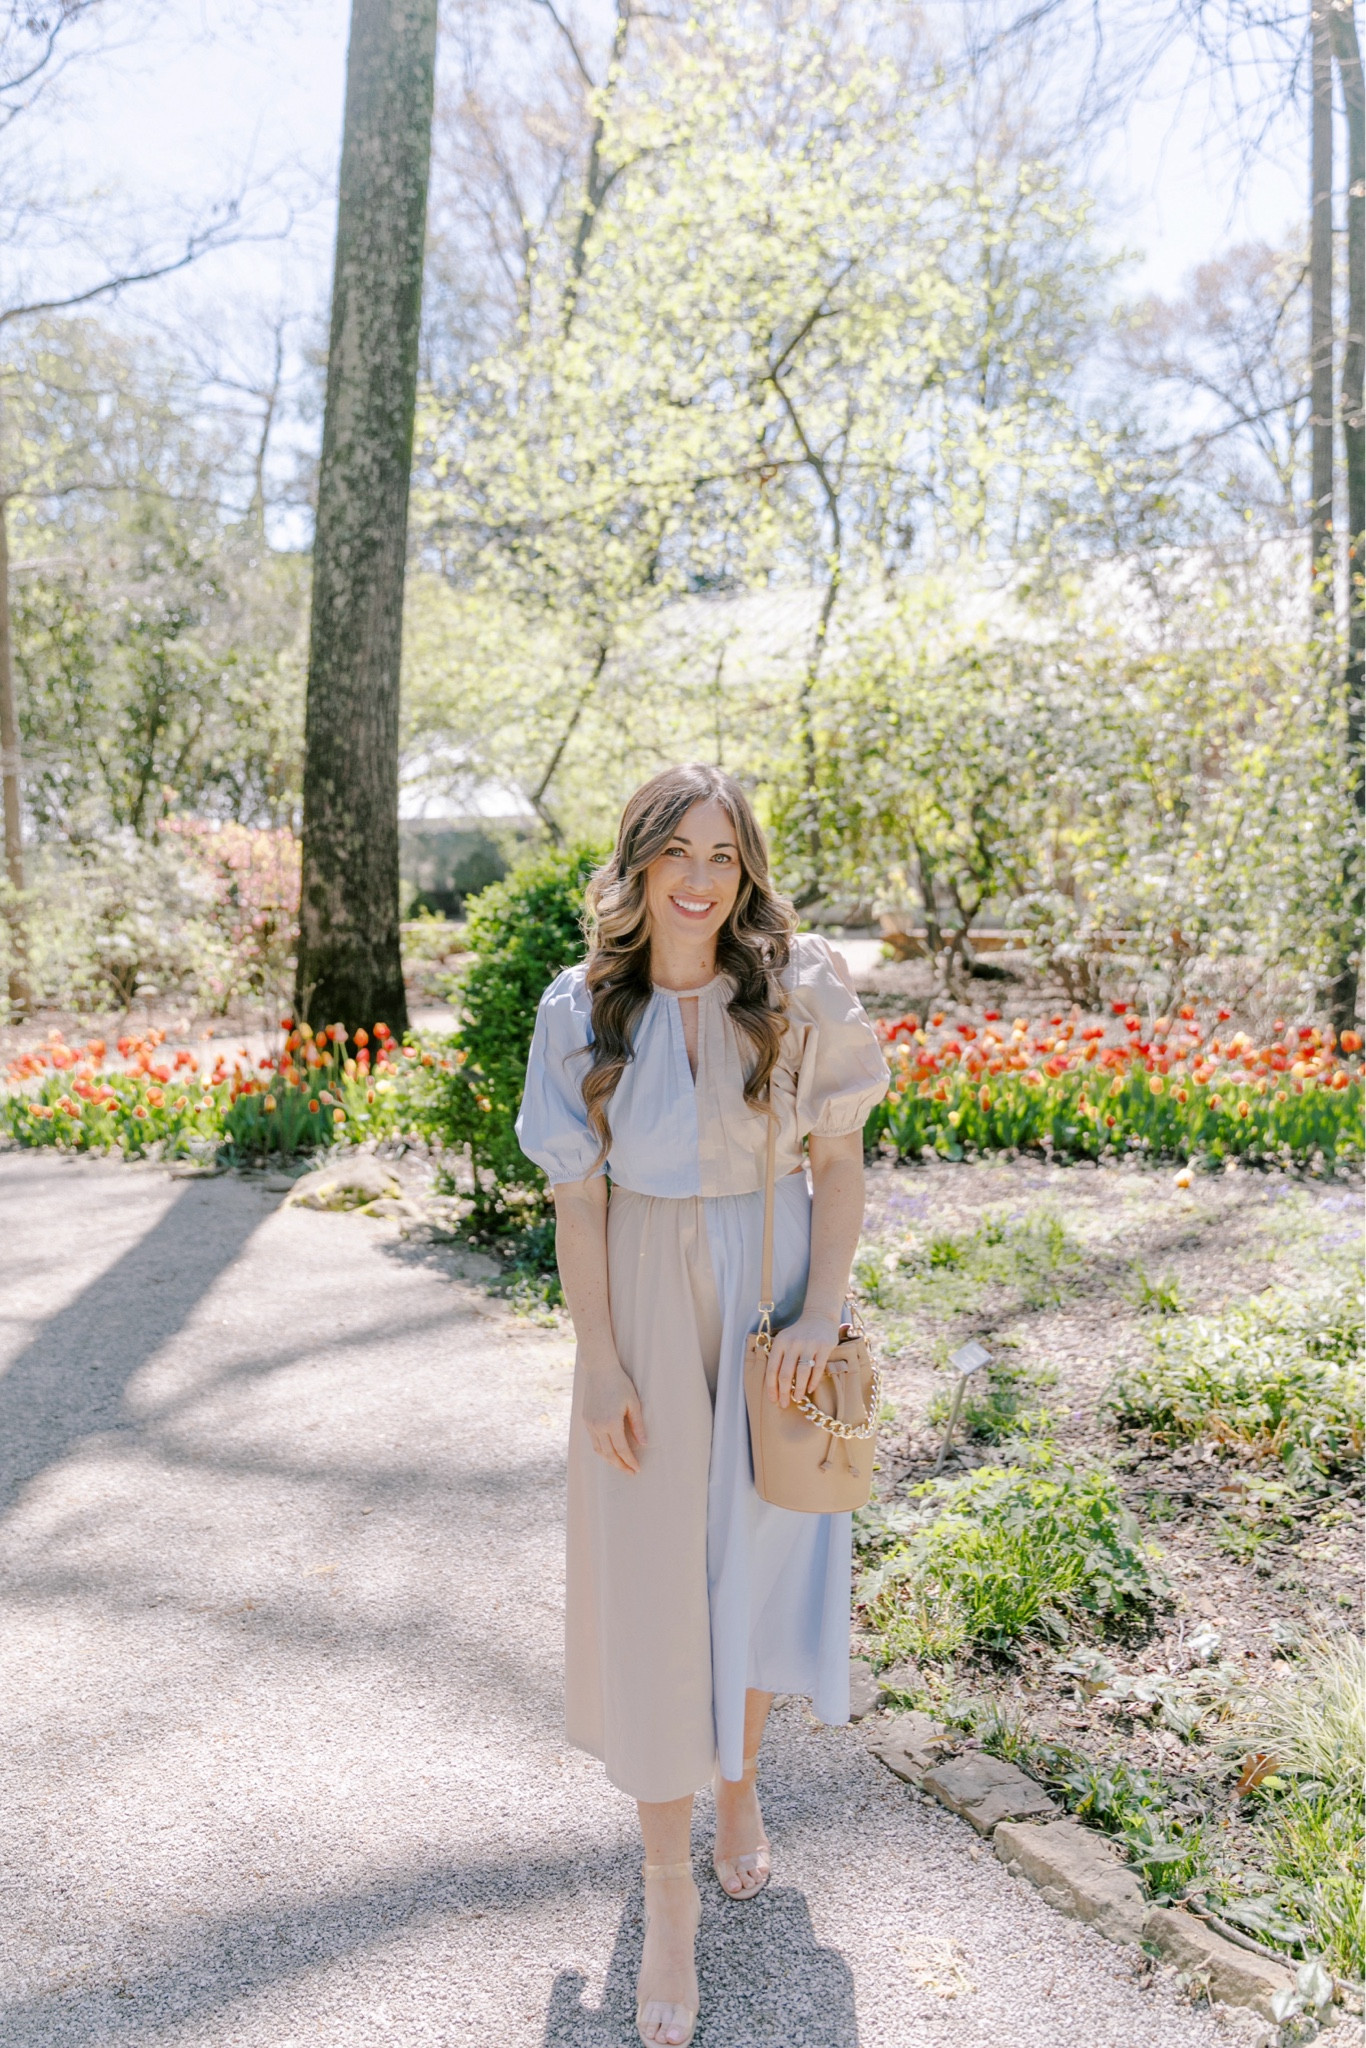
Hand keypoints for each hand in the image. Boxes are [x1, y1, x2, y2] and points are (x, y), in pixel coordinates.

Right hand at [579, 1356, 646, 1473]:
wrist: (599, 1370)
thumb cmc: (620, 1384)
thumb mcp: (633, 1403)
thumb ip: (638, 1425)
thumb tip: (644, 1444)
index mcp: (611, 1423)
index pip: (622, 1449)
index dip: (630, 1461)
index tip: (637, 1469)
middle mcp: (598, 1426)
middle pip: (609, 1454)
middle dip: (620, 1465)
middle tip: (630, 1472)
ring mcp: (590, 1424)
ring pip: (599, 1450)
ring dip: (610, 1460)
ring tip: (621, 1465)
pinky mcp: (586, 1420)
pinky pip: (593, 1441)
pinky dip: (602, 1450)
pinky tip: (610, 1452)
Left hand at [764, 1310, 840, 1408]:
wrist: (819, 1316)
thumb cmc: (798, 1333)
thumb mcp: (784, 1340)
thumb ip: (779, 1358)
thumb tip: (776, 1386)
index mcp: (780, 1342)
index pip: (772, 1369)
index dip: (771, 1387)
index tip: (773, 1400)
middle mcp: (793, 1343)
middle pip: (785, 1374)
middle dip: (784, 1392)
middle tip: (784, 1404)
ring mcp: (809, 1345)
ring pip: (802, 1373)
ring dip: (799, 1389)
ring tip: (797, 1398)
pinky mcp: (824, 1347)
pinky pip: (818, 1369)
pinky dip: (813, 1382)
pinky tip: (810, 1389)